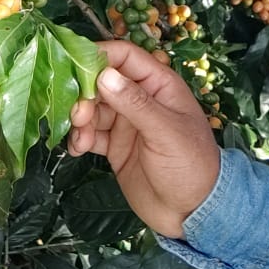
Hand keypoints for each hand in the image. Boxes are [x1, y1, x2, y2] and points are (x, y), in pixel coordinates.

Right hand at [68, 40, 219, 238]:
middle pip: (102, 82)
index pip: (125, 57)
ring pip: (93, 109)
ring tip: (81, 136)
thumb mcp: (166, 131)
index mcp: (159, 85)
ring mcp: (127, 124)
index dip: (100, 56)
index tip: (74, 64)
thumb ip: (135, 104)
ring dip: (80, 118)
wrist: (194, 213)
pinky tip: (78, 148)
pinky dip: (80, 138)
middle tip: (77, 113)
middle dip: (84, 93)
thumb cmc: (192, 165)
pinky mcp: (116, 147)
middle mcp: (140, 99)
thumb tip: (104, 75)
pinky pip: (91, 134)